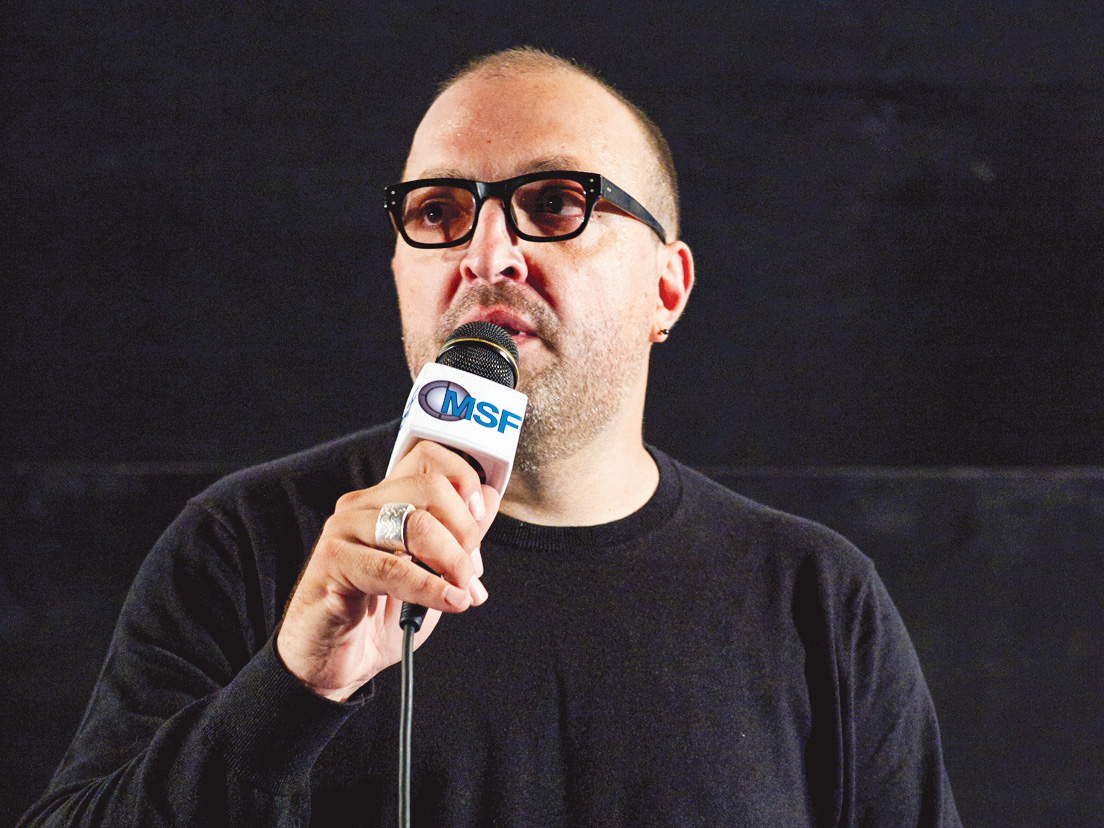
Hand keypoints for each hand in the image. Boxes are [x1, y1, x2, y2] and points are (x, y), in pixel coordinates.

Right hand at [276, 441, 497, 700]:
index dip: (464, 480)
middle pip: (431, 488)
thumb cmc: (378, 615)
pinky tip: (449, 601)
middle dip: (465, 530)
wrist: (333, 662)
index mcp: (387, 499)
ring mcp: (344, 531)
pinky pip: (392, 568)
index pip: (428, 455)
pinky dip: (429, 586)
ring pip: (417, 525)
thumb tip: (489, 503)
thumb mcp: (431, 572)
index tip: (480, 518)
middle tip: (470, 569)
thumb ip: (458, 537)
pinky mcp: (333, 563)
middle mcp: (363, 506)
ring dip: (452, 561)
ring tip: (462, 590)